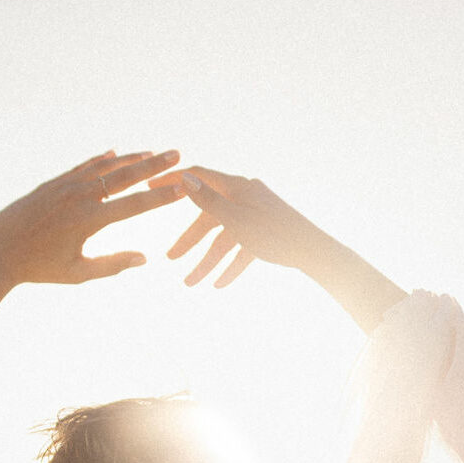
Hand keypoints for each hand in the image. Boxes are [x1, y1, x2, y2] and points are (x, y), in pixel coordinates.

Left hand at [0, 150, 185, 286]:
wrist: (1, 249)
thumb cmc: (41, 267)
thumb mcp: (78, 273)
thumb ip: (112, 265)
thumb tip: (144, 259)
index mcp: (90, 221)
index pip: (134, 206)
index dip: (161, 197)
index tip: (183, 188)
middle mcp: (80, 197)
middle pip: (125, 176)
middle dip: (154, 165)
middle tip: (177, 155)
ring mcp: (67, 186)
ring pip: (106, 167)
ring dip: (131, 159)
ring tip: (153, 153)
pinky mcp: (55, 182)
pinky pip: (84, 167)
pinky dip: (102, 160)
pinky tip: (115, 154)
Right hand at [148, 166, 320, 286]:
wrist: (313, 251)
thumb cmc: (274, 234)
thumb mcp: (234, 220)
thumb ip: (207, 201)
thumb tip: (184, 179)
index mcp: (237, 187)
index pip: (198, 177)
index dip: (173, 181)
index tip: (151, 186)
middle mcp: (245, 196)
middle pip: (210, 217)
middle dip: (190, 241)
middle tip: (170, 260)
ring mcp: (256, 215)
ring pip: (224, 238)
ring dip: (209, 262)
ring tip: (192, 285)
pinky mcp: (265, 232)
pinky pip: (242, 248)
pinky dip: (231, 265)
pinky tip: (219, 285)